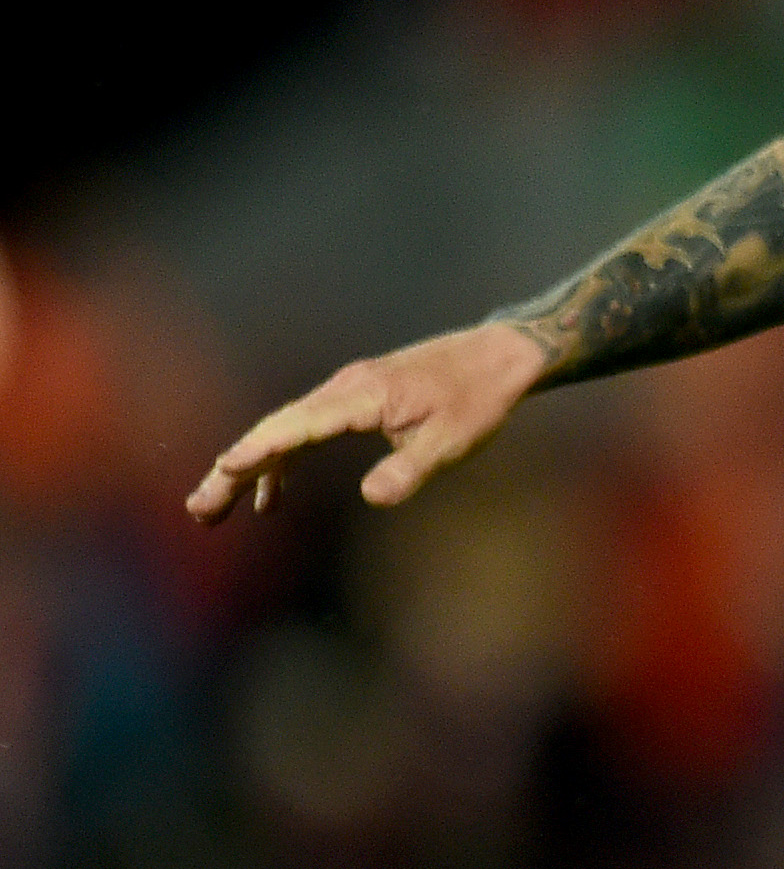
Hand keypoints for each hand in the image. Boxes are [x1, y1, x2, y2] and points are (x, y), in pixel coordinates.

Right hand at [184, 324, 547, 521]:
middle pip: (276, 431)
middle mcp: (343, 390)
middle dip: (234, 472)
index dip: (259, 452)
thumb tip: (373, 496)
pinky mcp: (354, 400)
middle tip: (200, 511)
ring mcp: (345, 393)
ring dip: (249, 469)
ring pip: (284, 431)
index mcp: (362, 398)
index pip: (298, 427)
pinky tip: (273, 497)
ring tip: (216, 510)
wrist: (497, 357)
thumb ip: (411, 468)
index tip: (224, 471)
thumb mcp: (453, 442)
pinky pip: (305, 431)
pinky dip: (284, 461)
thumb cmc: (478, 400)